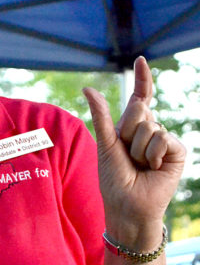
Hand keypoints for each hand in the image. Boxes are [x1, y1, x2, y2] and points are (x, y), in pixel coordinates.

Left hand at [83, 57, 185, 242]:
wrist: (127, 205)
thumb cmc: (114, 178)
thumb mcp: (105, 143)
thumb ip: (101, 116)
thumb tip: (87, 88)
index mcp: (131, 127)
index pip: (140, 97)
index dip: (142, 78)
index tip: (140, 59)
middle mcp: (149, 130)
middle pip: (139, 109)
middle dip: (127, 132)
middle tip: (127, 155)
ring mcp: (164, 140)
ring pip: (149, 126)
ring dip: (138, 149)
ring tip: (139, 165)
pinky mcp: (177, 151)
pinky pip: (163, 139)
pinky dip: (152, 155)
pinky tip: (153, 168)